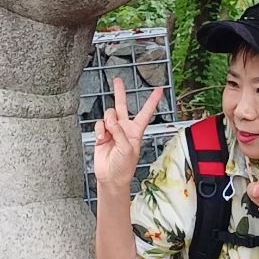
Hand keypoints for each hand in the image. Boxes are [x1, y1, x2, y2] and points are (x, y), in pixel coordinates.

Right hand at [93, 76, 163, 196]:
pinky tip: (101, 139)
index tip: (159, 89)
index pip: (146, 112)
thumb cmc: (124, 167)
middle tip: (117, 80)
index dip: (152, 100)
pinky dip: (99, 130)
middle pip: (122, 106)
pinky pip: (99, 124)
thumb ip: (120, 133)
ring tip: (107, 135)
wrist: (111, 177)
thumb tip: (111, 121)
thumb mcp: (127, 149)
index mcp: (136, 131)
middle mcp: (124, 128)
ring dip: (107, 122)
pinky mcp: (102, 135)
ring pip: (108, 115)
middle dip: (119, 92)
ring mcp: (112, 131)